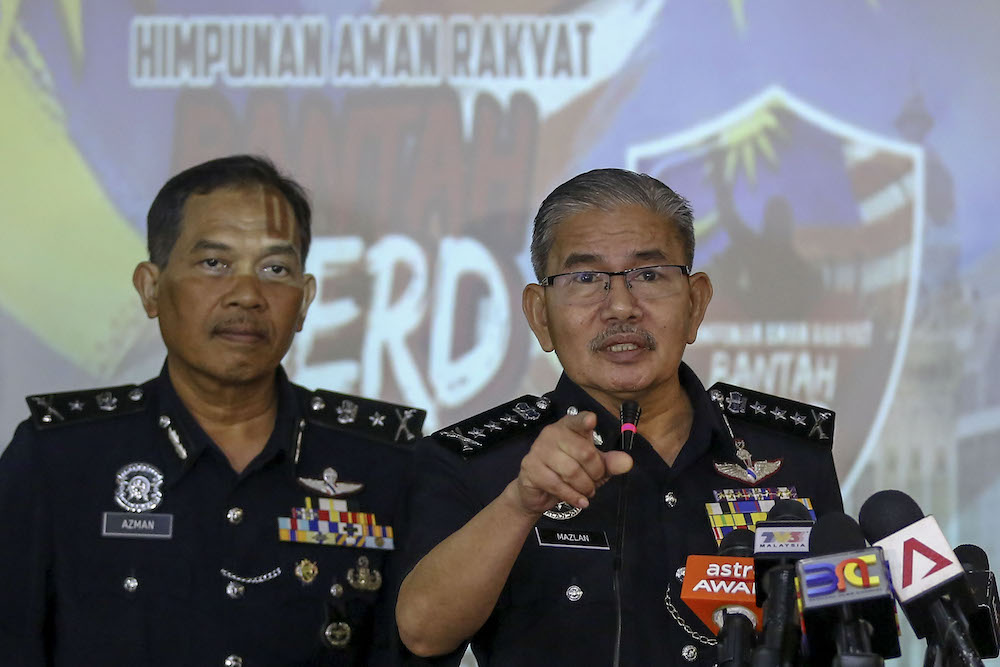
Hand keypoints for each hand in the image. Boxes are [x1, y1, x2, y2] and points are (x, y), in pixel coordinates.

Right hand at [508, 411, 632, 514]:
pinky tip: (581, 501)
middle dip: (596, 472)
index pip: (577, 420)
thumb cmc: (567, 472)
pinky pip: (557, 485)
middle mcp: (552, 434)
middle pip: (584, 452)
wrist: (536, 491)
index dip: (584, 421)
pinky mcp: (531, 468)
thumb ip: (609, 463)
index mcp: (569, 426)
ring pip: (571, 471)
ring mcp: (539, 450)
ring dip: (585, 487)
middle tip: (595, 481)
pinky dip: (573, 496)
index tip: (592, 420)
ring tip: (587, 491)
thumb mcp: (593, 466)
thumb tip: (627, 462)